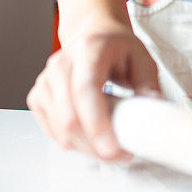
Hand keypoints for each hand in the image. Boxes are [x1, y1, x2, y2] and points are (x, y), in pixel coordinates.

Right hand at [27, 22, 158, 160]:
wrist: (92, 35)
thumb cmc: (117, 48)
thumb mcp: (142, 58)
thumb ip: (148, 85)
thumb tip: (153, 112)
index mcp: (89, 49)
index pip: (86, 89)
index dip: (97, 123)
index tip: (113, 149)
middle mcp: (61, 64)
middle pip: (69, 115)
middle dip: (95, 145)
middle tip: (122, 156)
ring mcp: (46, 81)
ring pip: (59, 128)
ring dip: (86, 147)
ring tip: (111, 148)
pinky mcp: (38, 96)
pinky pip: (52, 130)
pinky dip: (73, 142)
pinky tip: (92, 140)